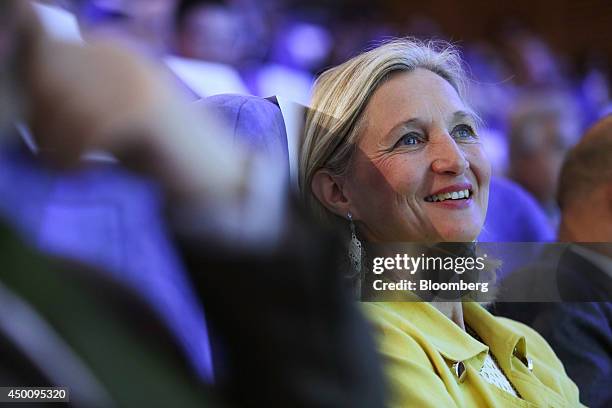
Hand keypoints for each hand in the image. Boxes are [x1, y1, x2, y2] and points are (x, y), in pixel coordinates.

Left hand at [21, 8, 245, 208]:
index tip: (43, 138)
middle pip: (48, 77)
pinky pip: (88, 127)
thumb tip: (23, 101)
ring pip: (64, 103)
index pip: (45, 59)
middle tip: (52, 156)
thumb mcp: (108, 116)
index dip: (34, 100)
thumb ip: (73, 100)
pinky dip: (75, 155)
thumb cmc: (157, 150)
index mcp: (111, 50)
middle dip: (40, 121)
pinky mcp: (148, 108)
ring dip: (55, 144)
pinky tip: (84, 172)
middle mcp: (123, 55)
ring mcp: (137, 79)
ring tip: (67, 168)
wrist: (214, 174)